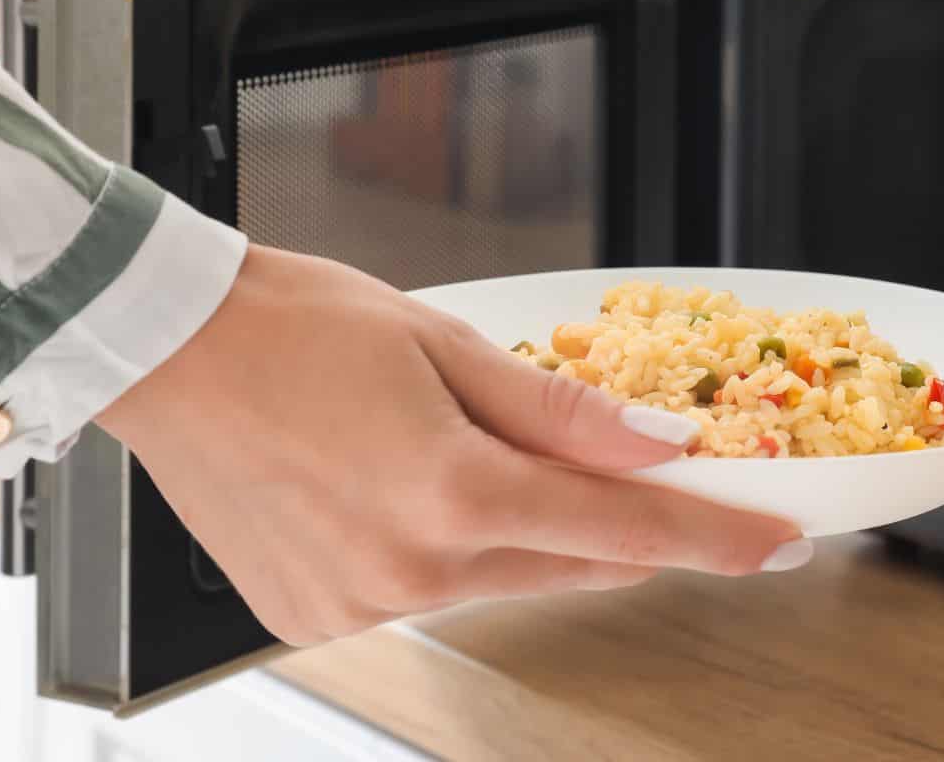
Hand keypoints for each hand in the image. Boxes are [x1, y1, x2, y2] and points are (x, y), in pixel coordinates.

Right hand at [96, 246, 811, 647]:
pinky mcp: (315, 619)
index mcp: (447, 491)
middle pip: (565, 560)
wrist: (166, 349)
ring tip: (462, 448)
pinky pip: (425, 593)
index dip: (711, 535)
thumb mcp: (443, 343)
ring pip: (497, 579)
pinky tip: (408, 489)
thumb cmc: (293, 324)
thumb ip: (560, 412)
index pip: (620, 527)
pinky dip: (447, 550)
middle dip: (614, 522)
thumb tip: (659, 448)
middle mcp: (405, 568)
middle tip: (647, 480)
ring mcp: (357, 604)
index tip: (777, 543)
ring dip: (519, 529)